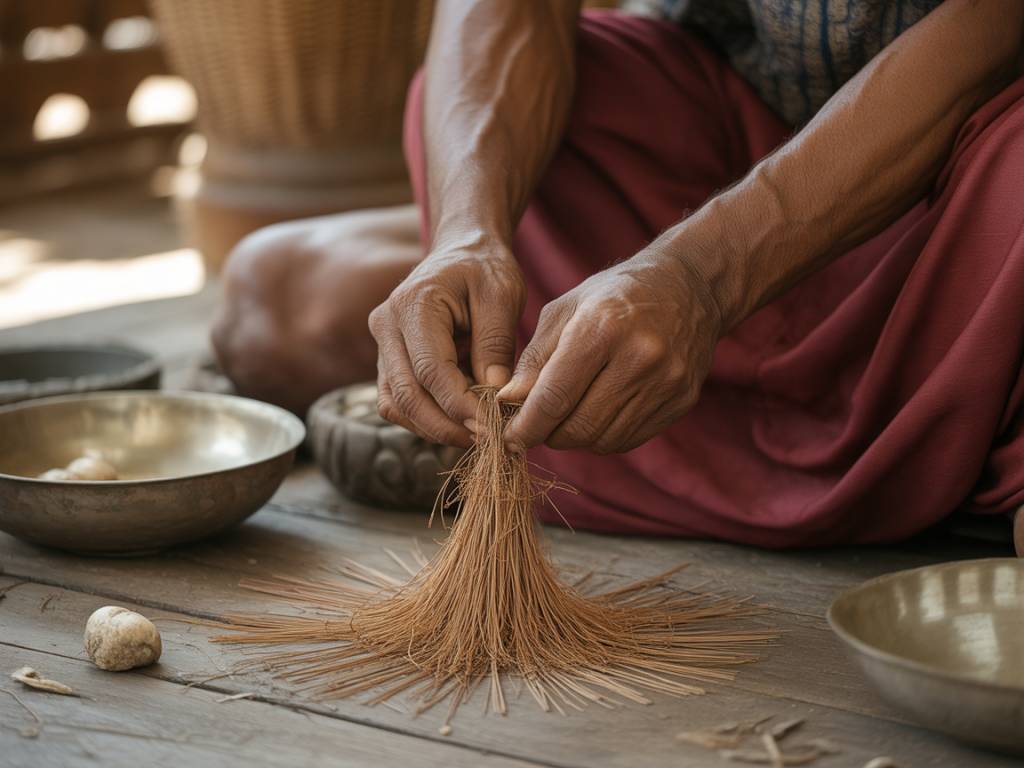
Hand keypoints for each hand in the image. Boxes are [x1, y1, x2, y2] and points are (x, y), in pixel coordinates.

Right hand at [369, 238, 525, 446]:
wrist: (462, 251)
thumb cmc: (485, 269)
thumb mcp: (502, 296)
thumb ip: (496, 344)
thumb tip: (495, 396)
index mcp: (412, 304)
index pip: (430, 370)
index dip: (460, 405)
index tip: (493, 426)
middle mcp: (386, 326)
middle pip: (406, 395)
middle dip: (446, 426)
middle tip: (486, 440)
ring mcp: (382, 345)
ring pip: (396, 405)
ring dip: (434, 427)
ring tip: (476, 432)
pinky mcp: (389, 361)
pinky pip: (398, 401)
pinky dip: (427, 418)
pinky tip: (461, 421)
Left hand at [499, 251, 722, 453]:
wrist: (689, 286)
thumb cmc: (614, 294)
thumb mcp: (565, 309)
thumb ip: (534, 358)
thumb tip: (508, 402)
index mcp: (602, 328)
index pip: (554, 397)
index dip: (526, 426)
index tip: (508, 438)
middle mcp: (639, 358)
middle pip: (579, 427)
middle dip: (549, 433)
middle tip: (537, 423)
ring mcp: (665, 382)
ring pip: (603, 440)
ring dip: (576, 436)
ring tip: (568, 413)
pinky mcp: (681, 400)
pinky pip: (629, 439)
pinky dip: (604, 435)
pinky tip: (598, 411)